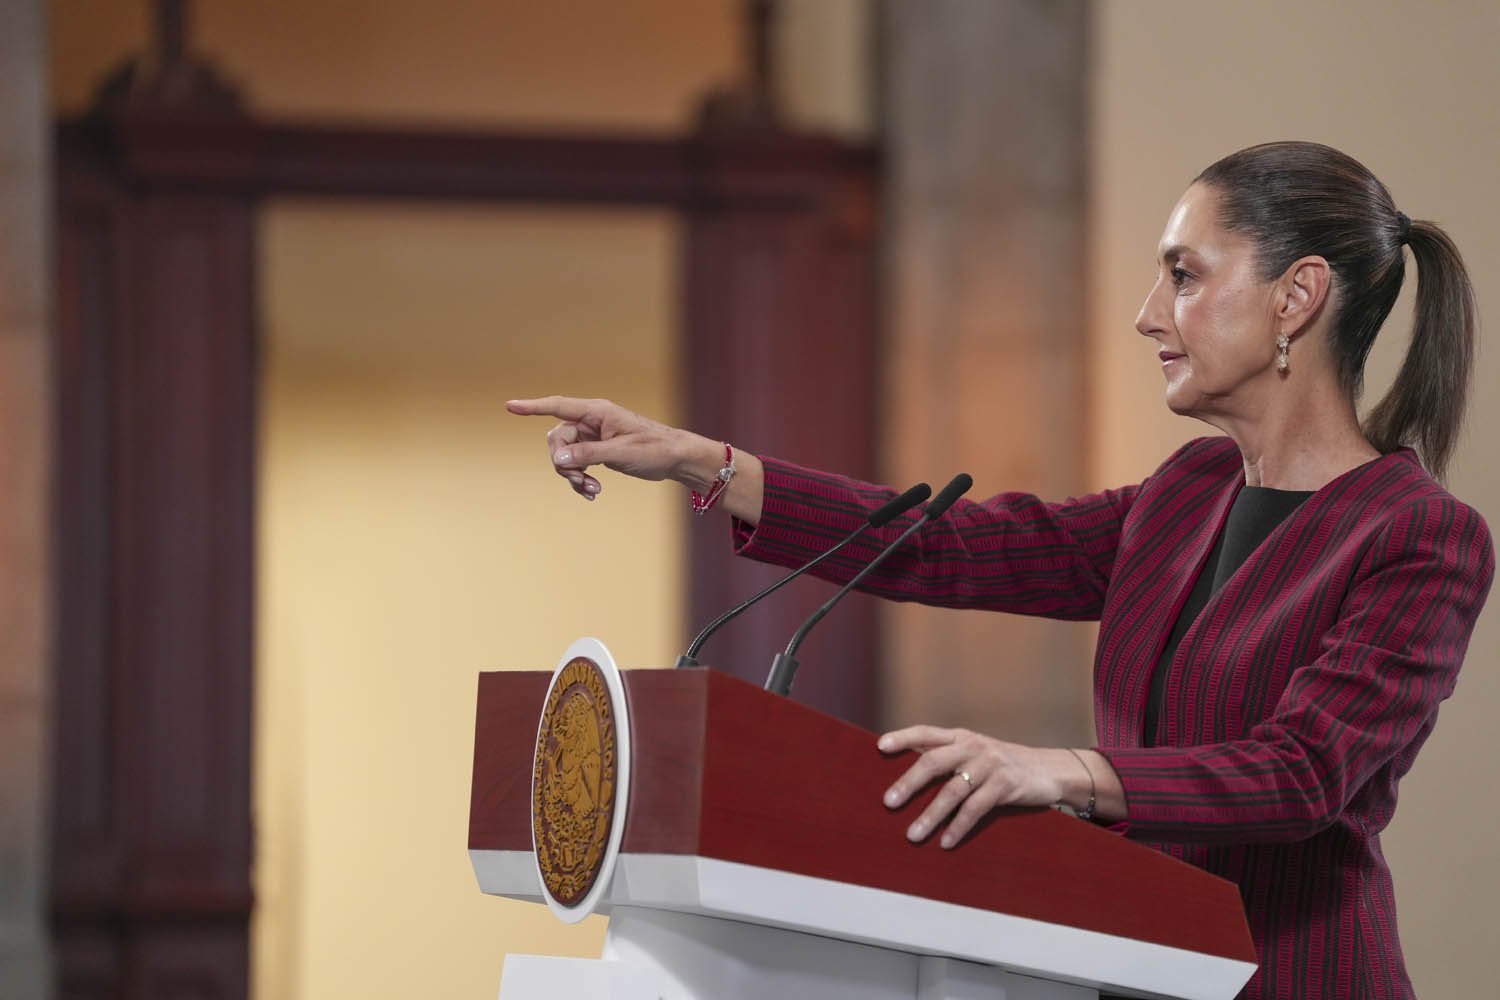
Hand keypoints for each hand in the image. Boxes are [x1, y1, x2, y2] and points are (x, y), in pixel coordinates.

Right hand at [505, 396, 695, 499]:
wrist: (675, 458)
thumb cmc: (653, 449)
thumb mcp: (620, 453)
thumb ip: (588, 455)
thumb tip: (557, 459)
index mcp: (597, 412)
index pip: (558, 406)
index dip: (532, 407)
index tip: (509, 405)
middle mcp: (592, 421)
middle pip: (558, 439)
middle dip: (564, 463)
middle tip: (580, 481)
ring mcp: (594, 436)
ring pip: (566, 455)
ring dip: (573, 475)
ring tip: (592, 491)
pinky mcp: (598, 451)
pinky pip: (577, 464)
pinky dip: (580, 479)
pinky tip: (592, 493)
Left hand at [878, 725, 1072, 848]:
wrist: (1049, 770)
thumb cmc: (1001, 766)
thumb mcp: (975, 753)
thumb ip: (948, 757)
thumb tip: (907, 775)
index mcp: (961, 737)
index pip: (926, 733)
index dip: (902, 737)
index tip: (879, 747)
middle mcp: (973, 746)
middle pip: (933, 762)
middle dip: (909, 783)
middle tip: (888, 803)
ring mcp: (990, 765)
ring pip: (953, 791)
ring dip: (930, 815)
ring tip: (913, 835)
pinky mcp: (1005, 785)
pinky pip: (976, 809)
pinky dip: (958, 827)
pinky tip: (946, 842)